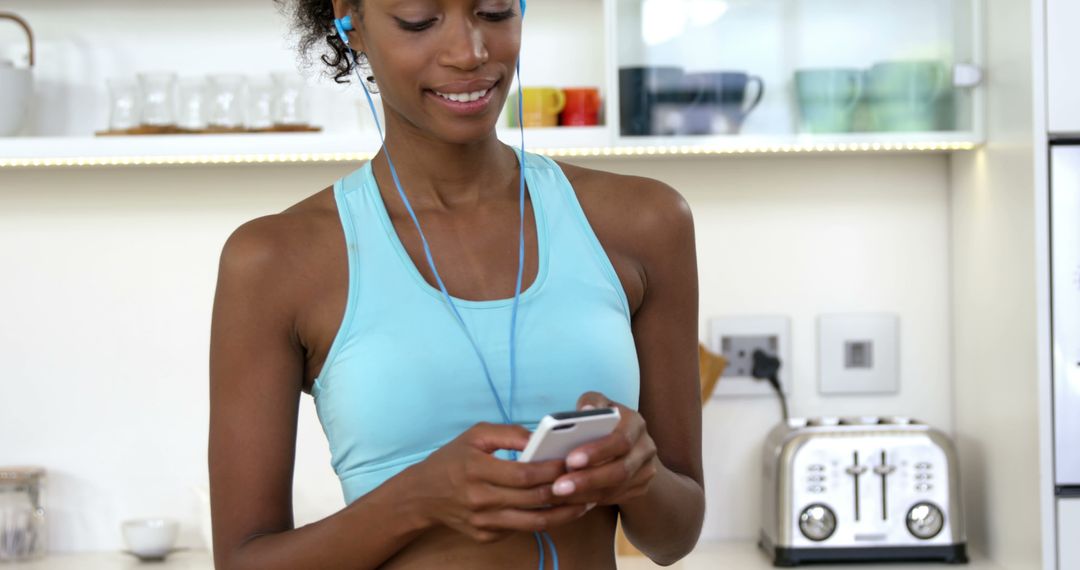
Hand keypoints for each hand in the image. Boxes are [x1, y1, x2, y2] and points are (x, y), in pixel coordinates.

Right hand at [413, 422, 592, 543]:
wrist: (422, 495)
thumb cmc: (453, 459)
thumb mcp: (475, 435)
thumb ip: (509, 433)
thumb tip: (541, 438)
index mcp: (477, 469)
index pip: (525, 474)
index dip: (553, 469)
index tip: (574, 461)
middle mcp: (481, 499)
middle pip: (534, 499)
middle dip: (566, 490)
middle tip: (590, 481)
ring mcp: (484, 522)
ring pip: (534, 522)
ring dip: (564, 513)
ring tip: (586, 502)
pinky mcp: (486, 536)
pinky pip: (521, 529)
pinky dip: (543, 520)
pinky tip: (560, 510)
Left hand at [549, 392, 658, 506]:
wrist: (629, 442)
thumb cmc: (606, 419)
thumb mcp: (600, 404)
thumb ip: (591, 403)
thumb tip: (586, 410)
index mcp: (635, 423)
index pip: (621, 440)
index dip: (597, 451)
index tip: (571, 460)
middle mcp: (646, 447)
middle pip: (621, 470)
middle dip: (588, 479)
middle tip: (559, 487)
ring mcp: (646, 470)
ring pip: (616, 489)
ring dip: (585, 494)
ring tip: (559, 495)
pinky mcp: (641, 487)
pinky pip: (615, 498)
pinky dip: (591, 500)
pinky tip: (570, 500)